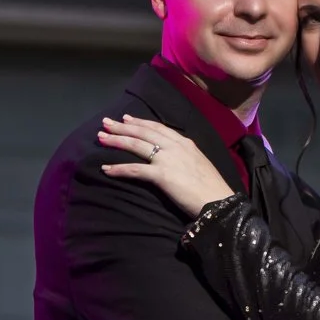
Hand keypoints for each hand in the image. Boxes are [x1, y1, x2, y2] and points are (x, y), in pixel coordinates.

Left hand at [98, 116, 238, 216]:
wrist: (219, 201)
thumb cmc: (210, 187)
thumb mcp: (199, 163)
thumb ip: (184, 156)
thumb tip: (173, 158)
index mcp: (185, 142)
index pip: (158, 127)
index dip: (140, 122)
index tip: (126, 118)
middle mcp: (175, 146)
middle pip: (143, 132)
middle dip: (122, 127)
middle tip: (105, 123)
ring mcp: (168, 159)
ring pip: (136, 145)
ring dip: (116, 141)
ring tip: (101, 138)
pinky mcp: (161, 175)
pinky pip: (135, 169)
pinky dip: (118, 168)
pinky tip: (106, 169)